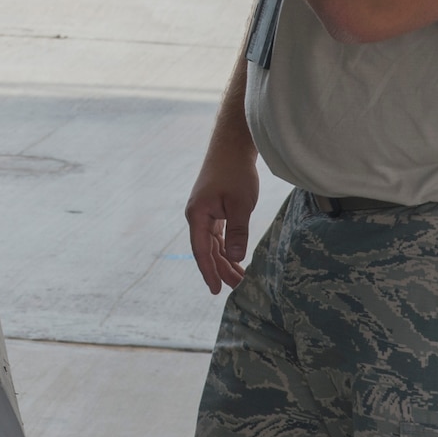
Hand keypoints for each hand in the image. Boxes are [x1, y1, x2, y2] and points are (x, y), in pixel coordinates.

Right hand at [184, 142, 259, 294]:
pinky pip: (216, 234)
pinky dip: (226, 247)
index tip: (215, 290)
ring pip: (212, 243)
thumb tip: (234, 258)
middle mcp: (197, 215)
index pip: (201, 251)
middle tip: (237, 288)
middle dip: (220, 270)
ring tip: (239, 278)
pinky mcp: (213, 208)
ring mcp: (204, 212)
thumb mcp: (240, 204)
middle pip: (206, 250)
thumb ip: (237, 232)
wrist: (231, 146)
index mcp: (197, 215)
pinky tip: (235, 258)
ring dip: (224, 260)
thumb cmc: (235, 172)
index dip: (208, 272)